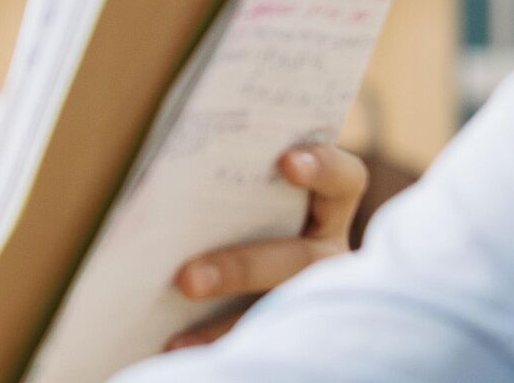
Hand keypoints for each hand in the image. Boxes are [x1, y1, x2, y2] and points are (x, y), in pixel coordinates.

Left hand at [158, 142, 369, 351]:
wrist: (228, 275)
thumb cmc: (230, 211)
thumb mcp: (239, 196)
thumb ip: (227, 183)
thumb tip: (169, 175)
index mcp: (327, 211)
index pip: (344, 182)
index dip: (324, 168)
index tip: (287, 163)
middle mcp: (328, 258)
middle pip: (299, 262)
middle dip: (241, 269)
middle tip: (186, 280)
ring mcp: (316, 299)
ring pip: (281, 315)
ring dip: (225, 326)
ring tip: (175, 340)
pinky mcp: (289, 333)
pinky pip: (260, 346)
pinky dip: (214, 348)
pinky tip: (175, 350)